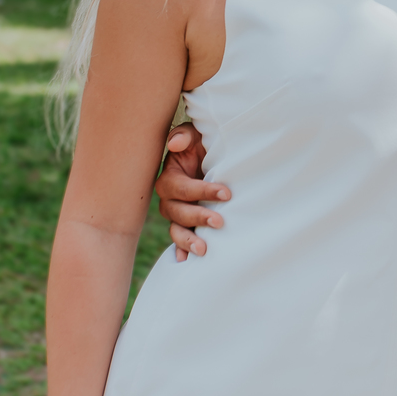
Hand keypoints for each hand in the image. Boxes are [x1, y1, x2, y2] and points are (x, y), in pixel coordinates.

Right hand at [156, 123, 227, 261]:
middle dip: (197, 217)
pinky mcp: (187, 224)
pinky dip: (181, 250)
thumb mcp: (196, 134)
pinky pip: (179, 240)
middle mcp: (170, 198)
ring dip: (188, 239)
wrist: (213, 157)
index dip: (201, 191)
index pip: (180, 188)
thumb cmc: (203, 144)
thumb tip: (176, 143)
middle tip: (219, 221)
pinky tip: (186, 261)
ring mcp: (178, 213)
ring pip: (176, 229)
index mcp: (170, 177)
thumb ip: (184, 135)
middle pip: (176, 212)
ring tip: (204, 250)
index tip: (226, 193)